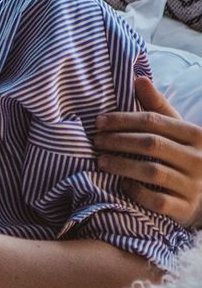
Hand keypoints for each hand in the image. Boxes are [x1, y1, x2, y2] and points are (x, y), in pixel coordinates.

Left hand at [94, 76, 201, 228]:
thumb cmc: (183, 156)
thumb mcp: (176, 131)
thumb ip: (157, 107)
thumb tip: (138, 79)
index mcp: (196, 135)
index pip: (154, 121)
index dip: (123, 120)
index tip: (98, 121)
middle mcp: (199, 159)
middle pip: (151, 144)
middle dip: (118, 141)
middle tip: (96, 141)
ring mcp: (193, 185)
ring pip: (152, 172)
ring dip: (121, 164)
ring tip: (100, 161)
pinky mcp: (184, 209)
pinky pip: (157, 200)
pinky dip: (137, 192)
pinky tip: (122, 184)